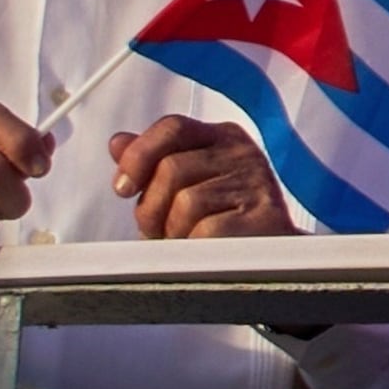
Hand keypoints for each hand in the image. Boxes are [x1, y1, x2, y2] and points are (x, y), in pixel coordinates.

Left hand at [110, 116, 297, 239]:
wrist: (271, 260)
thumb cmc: (223, 222)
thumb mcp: (185, 185)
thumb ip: (152, 163)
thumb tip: (118, 143)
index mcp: (222, 139)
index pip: (171, 128)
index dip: (139, 156)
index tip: (123, 188)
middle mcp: (242, 154)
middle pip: (171, 168)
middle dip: (151, 207)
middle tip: (160, 229)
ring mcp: (256, 183)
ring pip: (185, 202)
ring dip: (174, 232)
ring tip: (188, 241)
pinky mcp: (262, 216)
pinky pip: (205, 231)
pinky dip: (195, 248)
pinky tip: (205, 250)